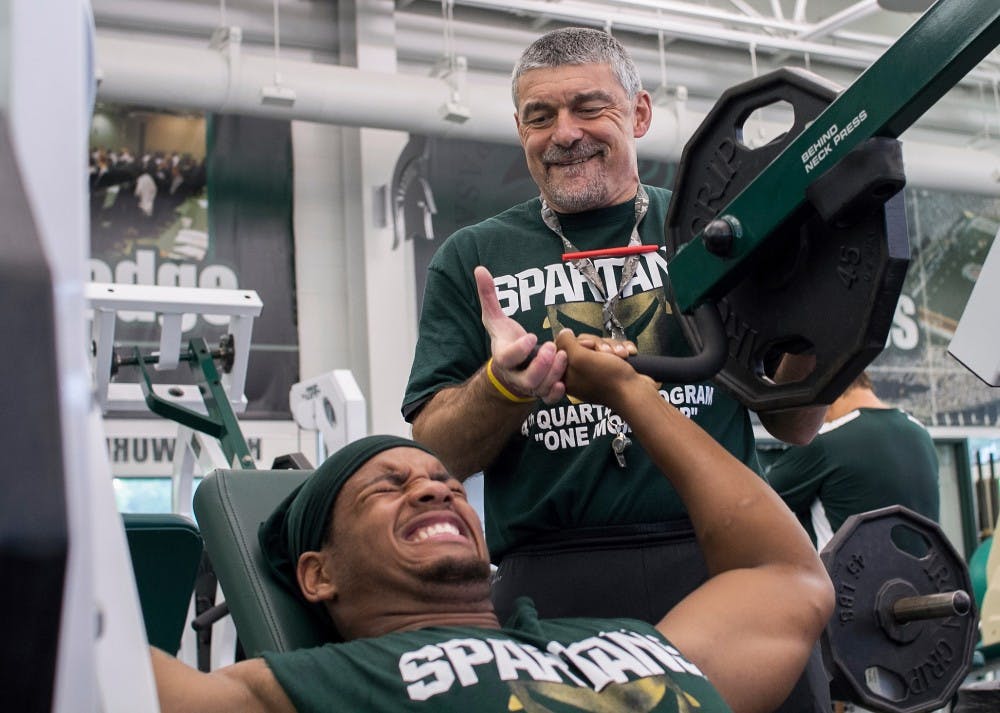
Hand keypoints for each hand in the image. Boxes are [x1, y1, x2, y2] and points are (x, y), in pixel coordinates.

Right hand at [475, 266, 566, 403]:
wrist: (511, 366)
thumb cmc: (505, 339)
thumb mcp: (495, 319)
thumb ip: (488, 296)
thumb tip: (479, 269)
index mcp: (503, 357)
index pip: (507, 358)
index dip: (519, 349)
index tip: (531, 336)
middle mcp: (515, 375)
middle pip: (527, 379)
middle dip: (541, 365)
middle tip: (551, 347)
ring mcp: (529, 385)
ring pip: (540, 387)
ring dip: (554, 373)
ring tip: (563, 355)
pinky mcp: (540, 390)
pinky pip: (548, 399)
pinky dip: (555, 393)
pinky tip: (563, 381)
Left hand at [555, 329, 648, 406]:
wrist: (636, 393)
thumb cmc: (607, 378)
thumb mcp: (580, 358)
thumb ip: (566, 343)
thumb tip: (564, 333)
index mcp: (567, 375)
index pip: (564, 348)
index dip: (577, 343)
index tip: (586, 347)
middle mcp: (580, 373)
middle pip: (584, 343)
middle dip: (599, 345)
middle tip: (607, 353)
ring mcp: (598, 371)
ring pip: (601, 345)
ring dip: (613, 347)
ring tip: (622, 355)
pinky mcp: (613, 368)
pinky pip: (614, 349)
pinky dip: (623, 349)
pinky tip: (629, 354)